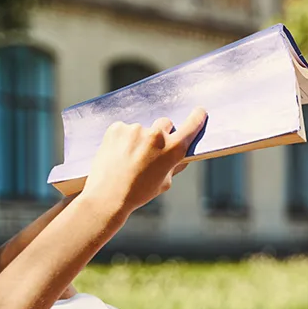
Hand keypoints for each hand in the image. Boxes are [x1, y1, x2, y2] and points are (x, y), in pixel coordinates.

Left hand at [78, 108, 206, 216]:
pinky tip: (118, 154)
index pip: (191, 126)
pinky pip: (125, 129)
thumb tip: (182, 150)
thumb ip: (174, 163)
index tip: (199, 111)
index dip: (197, 118)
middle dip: (162, 134)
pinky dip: (123, 139)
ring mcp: (135, 129)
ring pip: (142, 128)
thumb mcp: (165, 182)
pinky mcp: (117, 128)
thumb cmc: (138, 192)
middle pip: (165, 123)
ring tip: (129, 158)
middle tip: (151, 150)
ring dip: (139, 138)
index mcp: (173, 149)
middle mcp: (156, 135)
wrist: (107, 197)